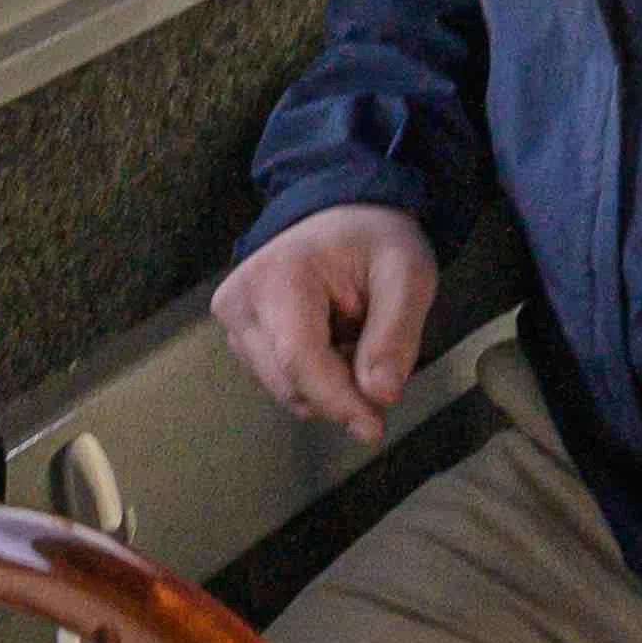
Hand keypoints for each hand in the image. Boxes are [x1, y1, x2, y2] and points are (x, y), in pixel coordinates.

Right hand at [216, 203, 439, 441]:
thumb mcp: (408, 275)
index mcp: (278, 275)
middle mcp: (240, 301)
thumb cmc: (374, 240)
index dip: (338, 401)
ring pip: (285, 390)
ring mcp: (233, 321)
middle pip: (290, 383)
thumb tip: (380, 395)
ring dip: (330, 384)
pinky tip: (334, 344)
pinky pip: (281, 382)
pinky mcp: (238, 337)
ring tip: (356, 338)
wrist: (342, 215)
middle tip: (380, 358)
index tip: (374, 427)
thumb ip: (396, 334)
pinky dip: (316, 378)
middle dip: (342, 391)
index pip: (300, 359)